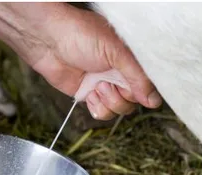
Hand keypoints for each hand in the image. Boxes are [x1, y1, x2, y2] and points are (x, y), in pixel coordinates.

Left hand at [0, 3, 161, 120]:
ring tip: (96, 85)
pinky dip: (97, 107)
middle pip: (134, 102)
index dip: (142, 92)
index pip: (148, 86)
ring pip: (118, 110)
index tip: (130, 88)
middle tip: (107, 82)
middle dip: (121, 97)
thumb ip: (137, 76)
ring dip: (108, 102)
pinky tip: (89, 93)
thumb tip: (153, 100)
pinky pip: (102, 113)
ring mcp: (105, 85)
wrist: (48, 40)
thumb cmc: (81, 34)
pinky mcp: (89, 95)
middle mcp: (120, 74)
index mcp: (131, 60)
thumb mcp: (116, 51)